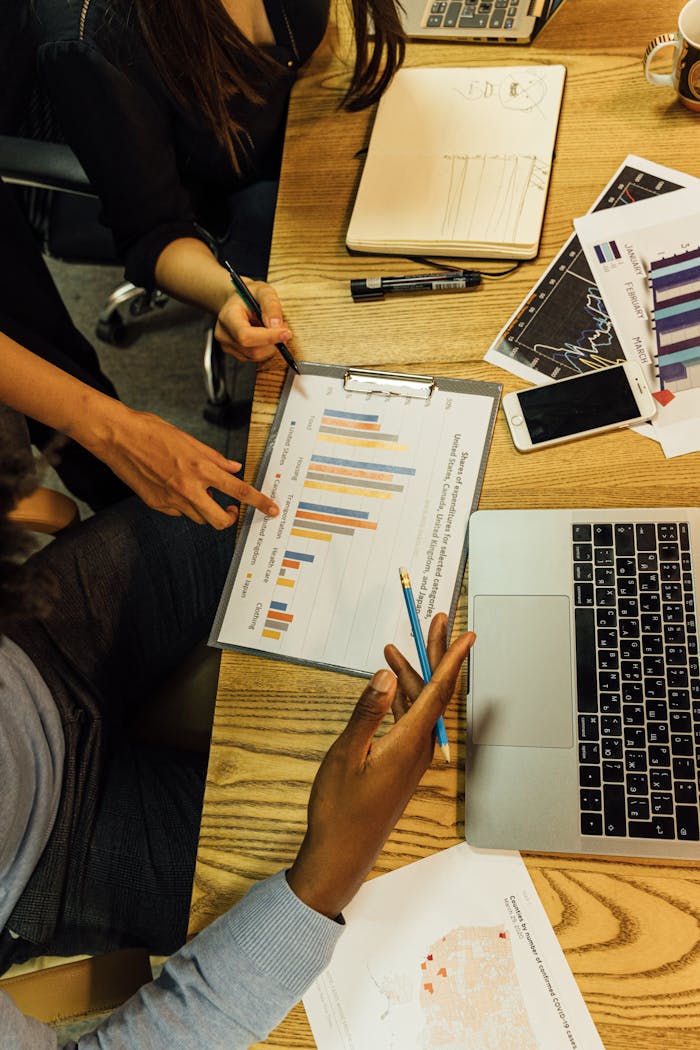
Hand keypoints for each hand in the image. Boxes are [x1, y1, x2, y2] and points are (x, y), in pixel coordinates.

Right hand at [83, 401, 278, 527]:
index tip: (272, 510)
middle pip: (220, 519)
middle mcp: (188, 488)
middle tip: (232, 510)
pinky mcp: (157, 505)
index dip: (259, 502)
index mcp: (200, 468)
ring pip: (199, 518)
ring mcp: (171, 500)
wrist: (117, 437)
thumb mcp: (189, 440)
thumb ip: (214, 458)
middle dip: (230, 518)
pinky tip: (176, 489)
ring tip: (199, 491)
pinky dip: (184, 505)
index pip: (239, 490)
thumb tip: (233, 469)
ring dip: (206, 509)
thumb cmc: (151, 431)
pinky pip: (179, 513)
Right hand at [215, 277, 292, 363]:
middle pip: (252, 350)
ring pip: (256, 356)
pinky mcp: (236, 354)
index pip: (245, 335)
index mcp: (228, 317)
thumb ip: (271, 306)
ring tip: (275, 329)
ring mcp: (228, 346)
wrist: (239, 302)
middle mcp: (224, 334)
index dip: (268, 337)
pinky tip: (267, 336)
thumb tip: (276, 326)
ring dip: (272, 346)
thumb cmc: (250, 295)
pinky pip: (256, 358)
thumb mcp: (264, 291)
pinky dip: (267, 349)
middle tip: (284, 327)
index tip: (286, 333)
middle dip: (273, 342)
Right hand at [287, 614, 475, 917]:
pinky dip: (401, 697)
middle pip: (434, 692)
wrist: (341, 854)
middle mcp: (418, 747)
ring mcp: (411, 757)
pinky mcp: (402, 764)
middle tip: (435, 621)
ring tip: (395, 648)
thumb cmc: (340, 810)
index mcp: (409, 742)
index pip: (438, 691)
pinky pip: (409, 721)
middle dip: (435, 654)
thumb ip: (367, 712)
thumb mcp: (346, 755)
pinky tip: (389, 687)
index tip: (467, 634)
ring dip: (411, 675)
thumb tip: (387, 676)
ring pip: (419, 705)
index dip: (452, 659)